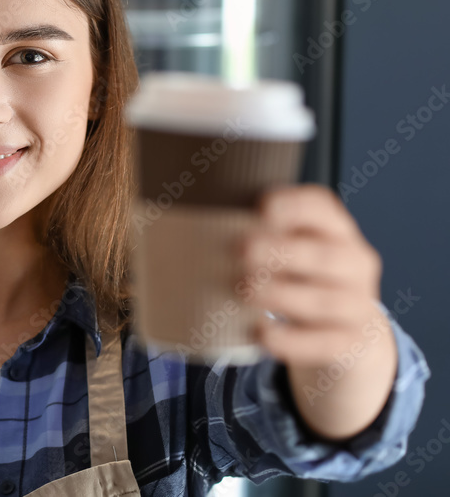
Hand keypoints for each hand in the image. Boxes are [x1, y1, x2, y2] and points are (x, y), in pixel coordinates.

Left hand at [237, 183, 390, 369]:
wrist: (352, 334)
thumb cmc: (306, 279)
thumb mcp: (295, 249)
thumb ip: (261, 234)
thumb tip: (193, 229)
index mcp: (337, 231)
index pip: (323, 208)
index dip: (295, 205)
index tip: (261, 207)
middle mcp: (354, 264)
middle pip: (325, 256)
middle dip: (282, 252)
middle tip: (241, 250)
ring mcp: (356, 306)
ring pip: (323, 300)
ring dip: (280, 294)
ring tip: (244, 290)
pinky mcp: (348, 343)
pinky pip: (322, 343)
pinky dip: (290, 340)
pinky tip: (262, 334)